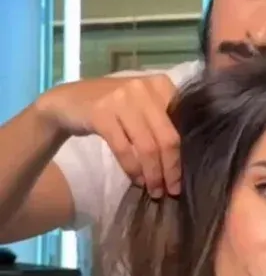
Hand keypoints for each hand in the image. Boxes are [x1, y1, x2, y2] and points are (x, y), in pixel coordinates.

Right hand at [36, 74, 179, 197]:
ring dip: (152, 174)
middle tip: (172, 190)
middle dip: (171, 169)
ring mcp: (121, 99)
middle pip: (168, 138)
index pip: (182, 124)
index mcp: (160, 84)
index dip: (185, 154)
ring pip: (147, 146)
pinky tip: (136, 180)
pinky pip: (124, 149)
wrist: (69, 101)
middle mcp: (143, 87)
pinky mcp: (101, 113)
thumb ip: (164, 121)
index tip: (185, 178)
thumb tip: (187, 159)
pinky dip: (132, 169)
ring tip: (154, 190)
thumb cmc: (113, 107)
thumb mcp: (142, 105)